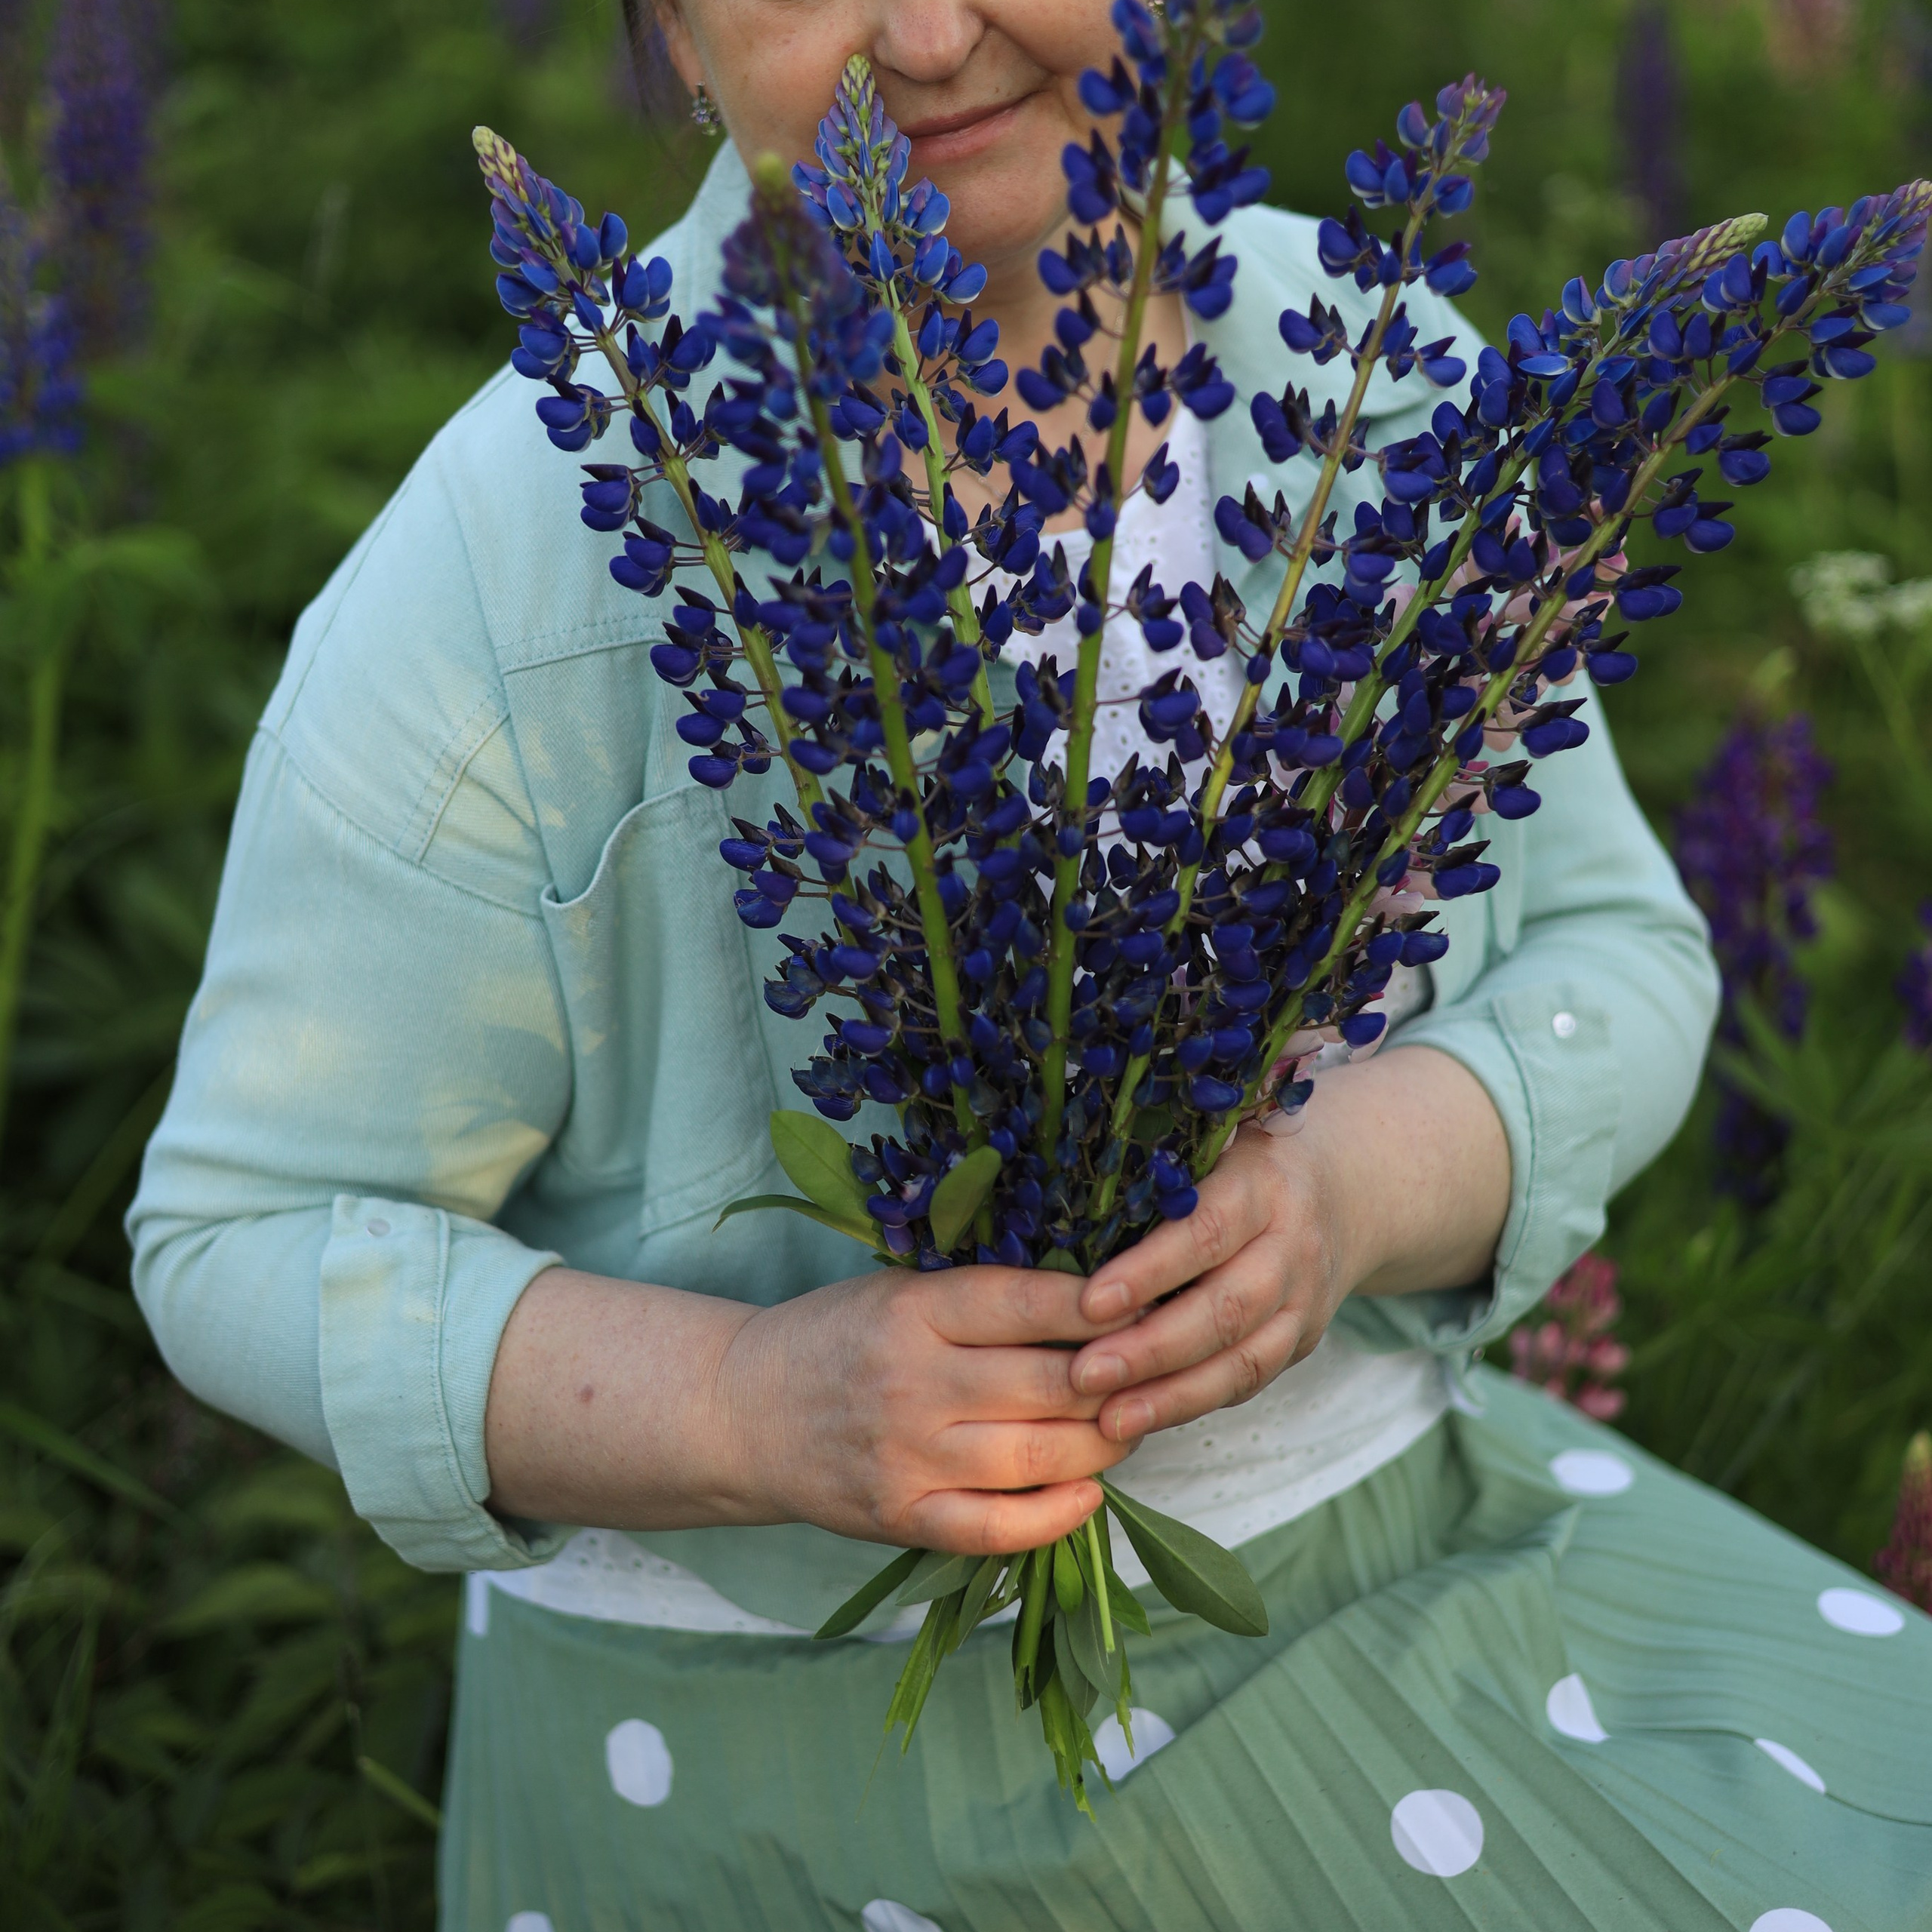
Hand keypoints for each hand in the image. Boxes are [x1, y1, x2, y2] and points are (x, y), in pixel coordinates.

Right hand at [717, 1262, 1133, 1554]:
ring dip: (1103, 1446)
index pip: (1030, 1302)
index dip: (1101, 1307)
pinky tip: (1089, 1494)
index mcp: (915, 1309)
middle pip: (1052, 1386)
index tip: (1147, 1304)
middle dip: (1119, 1383)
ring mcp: (907, 1456)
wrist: (741, 1412)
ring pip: (1040, 1458)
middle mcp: (913, 1381)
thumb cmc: (837, 1338)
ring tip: (1124, 1428)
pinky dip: (1056, 1517)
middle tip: (1149, 1375)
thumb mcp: (899, 1291)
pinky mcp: (900, 1517)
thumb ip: (982, 1300)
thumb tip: (1098, 1304)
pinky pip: (997, 1528)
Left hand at [1068, 1122, 1347, 1443]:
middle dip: (1151, 1349)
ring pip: (1242, 1359)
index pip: (1206, 1231)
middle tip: (1083, 1373)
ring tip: (1107, 1419)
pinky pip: (1248, 1381)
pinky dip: (1193, 1404)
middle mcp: (1291, 1245)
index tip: (1089, 1302)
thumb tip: (1054, 1188)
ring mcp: (1302, 1300)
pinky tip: (1140, 1420)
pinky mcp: (1299, 1340)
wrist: (1348, 1187)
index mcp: (1261, 1183)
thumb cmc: (1242, 1156)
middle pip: (1225, 1307)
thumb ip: (1155, 1163)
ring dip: (1171, 1395)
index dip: (1149, 1271)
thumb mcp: (1212, 1138)